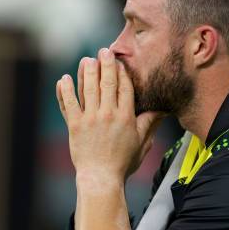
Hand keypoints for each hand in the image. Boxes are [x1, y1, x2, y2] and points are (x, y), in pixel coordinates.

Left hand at [56, 48, 162, 180]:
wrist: (101, 178)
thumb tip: (163, 109)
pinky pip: (68, 104)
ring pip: (88, 90)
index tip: (119, 61)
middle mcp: (108, 115)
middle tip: (104, 51)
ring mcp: (90, 119)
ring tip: (87, 60)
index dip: (121, 72)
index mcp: (126, 117)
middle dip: (105, 65)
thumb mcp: (143, 142)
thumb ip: (150, 123)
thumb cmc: (124, 162)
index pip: (124, 88)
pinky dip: (65, 91)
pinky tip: (65, 79)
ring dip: (87, 72)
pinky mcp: (75, 126)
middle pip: (107, 83)